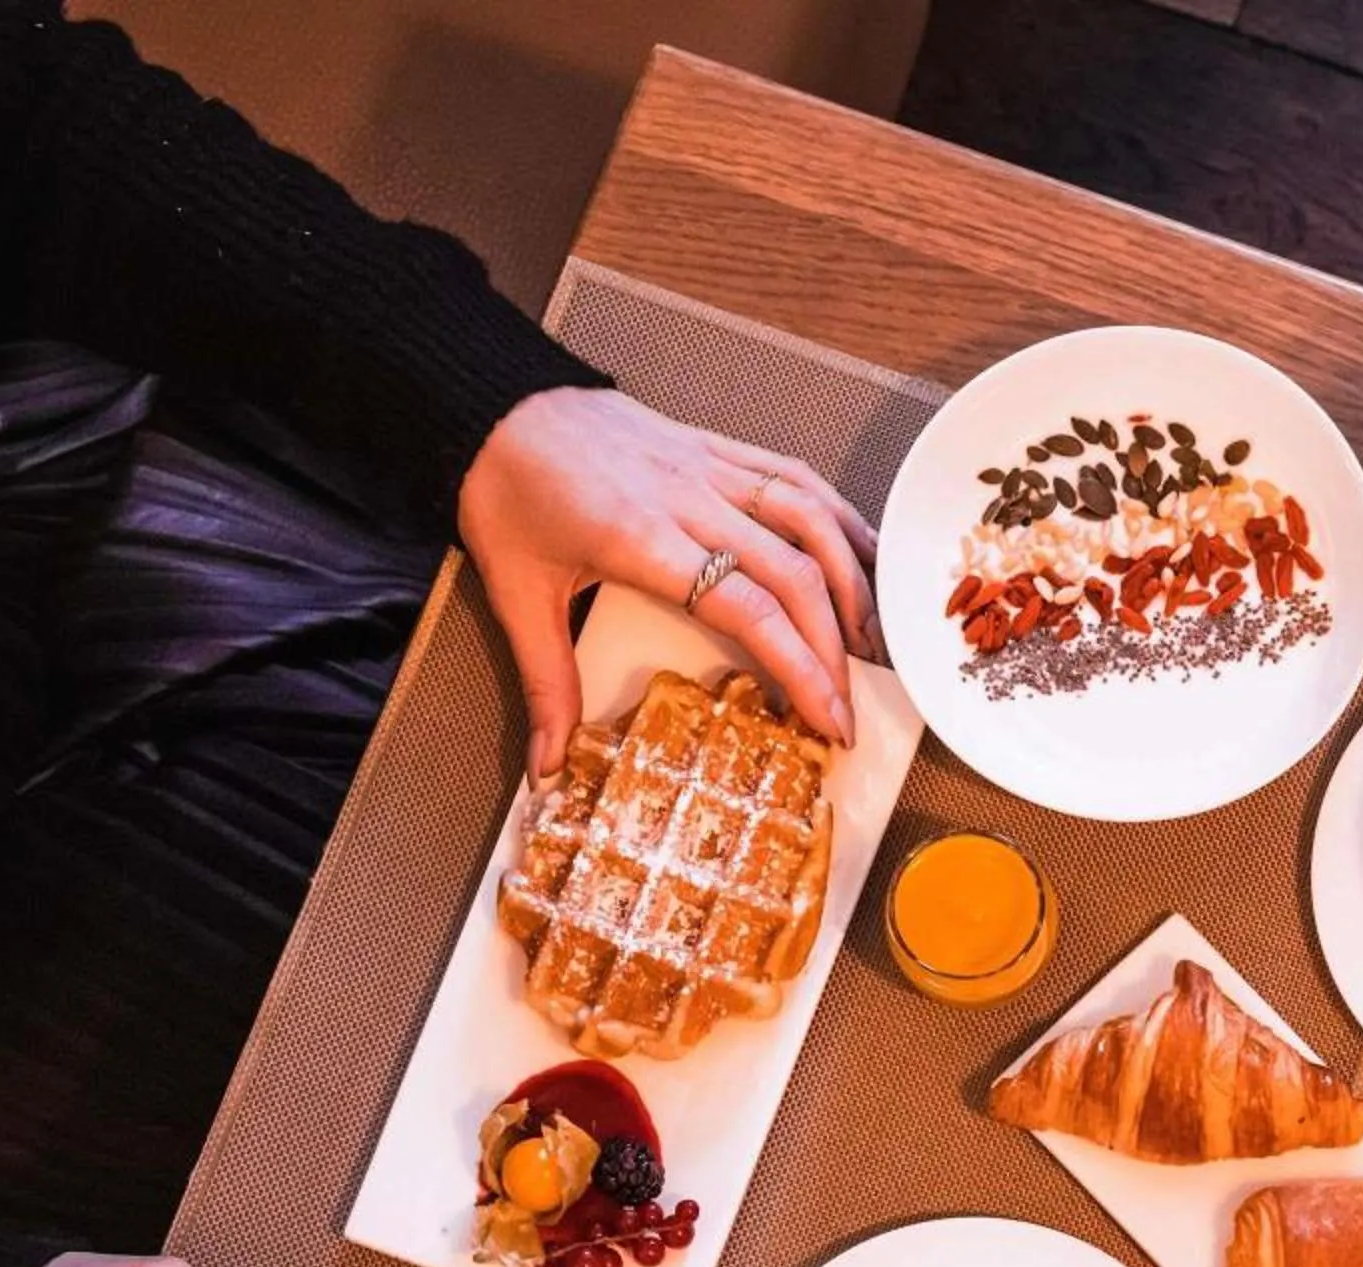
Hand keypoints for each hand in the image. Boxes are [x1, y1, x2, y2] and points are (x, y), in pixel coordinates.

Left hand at [457, 387, 880, 777]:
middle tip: (850, 708)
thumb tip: (548, 768)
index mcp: (643, 539)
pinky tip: (863, 556)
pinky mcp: (714, 447)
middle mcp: (690, 498)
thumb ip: (546, 685)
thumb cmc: (503, 493)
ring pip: (810, 519)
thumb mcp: (515, 596)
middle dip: (836, 649)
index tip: (829, 722)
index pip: (752, 609)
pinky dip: (840, 517)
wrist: (490, 402)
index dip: (803, 670)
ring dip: (854, 582)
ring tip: (872, 643)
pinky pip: (795, 477)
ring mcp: (709, 467)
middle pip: (796, 573)